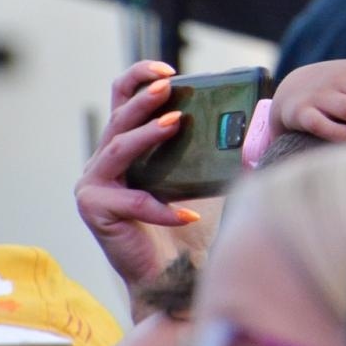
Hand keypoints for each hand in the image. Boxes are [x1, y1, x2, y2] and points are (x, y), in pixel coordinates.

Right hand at [76, 60, 218, 318]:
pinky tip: (190, 213)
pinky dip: (163, 207)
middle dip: (144, 99)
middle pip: (118, 118)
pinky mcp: (95, 211)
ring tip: (174, 124)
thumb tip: (251, 121)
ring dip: (145, 135)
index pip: (120, 98)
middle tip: (169, 87)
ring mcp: (93, 186)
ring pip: (117, 149)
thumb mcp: (197, 177)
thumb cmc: (185, 225)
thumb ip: (207, 149)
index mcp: (122, 146)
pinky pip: (132, 202)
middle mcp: (102, 161)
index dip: (138, 77)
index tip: (168, 70)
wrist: (169, 275)